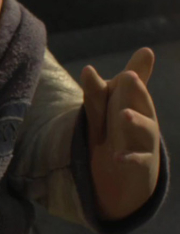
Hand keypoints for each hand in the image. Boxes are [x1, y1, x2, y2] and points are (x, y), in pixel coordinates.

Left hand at [80, 47, 160, 220]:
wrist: (126, 166)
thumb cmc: (115, 127)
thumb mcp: (102, 110)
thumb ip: (96, 89)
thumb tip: (87, 67)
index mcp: (137, 103)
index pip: (134, 89)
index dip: (131, 80)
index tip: (127, 71)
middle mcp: (145, 118)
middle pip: (143, 104)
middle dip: (137, 91)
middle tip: (129, 77)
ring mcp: (145, 140)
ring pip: (146, 129)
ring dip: (136, 121)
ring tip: (124, 114)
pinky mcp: (142, 161)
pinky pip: (138, 160)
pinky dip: (130, 157)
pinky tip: (116, 157)